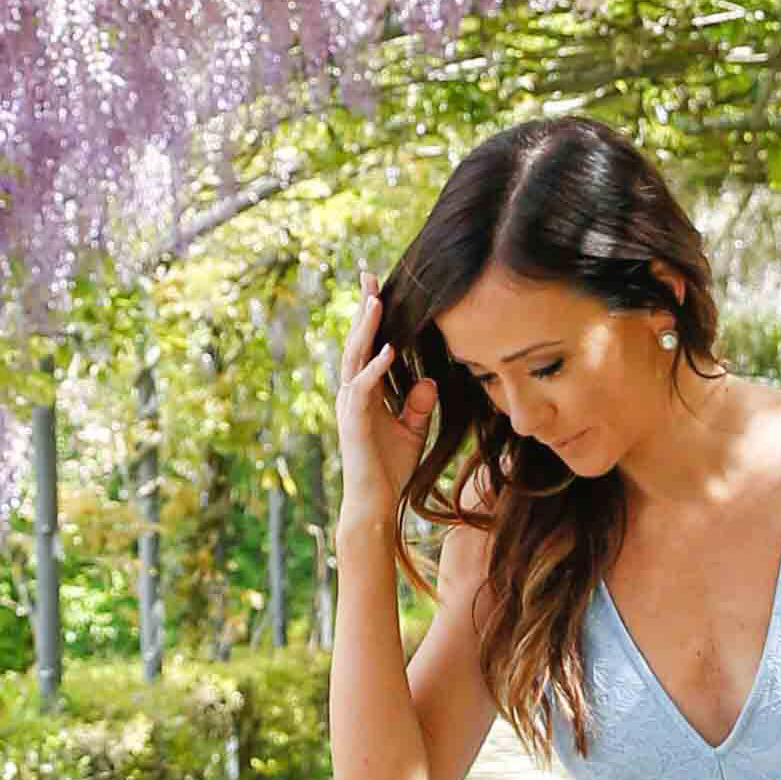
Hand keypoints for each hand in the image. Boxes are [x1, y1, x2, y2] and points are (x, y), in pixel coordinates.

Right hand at [335, 283, 435, 534]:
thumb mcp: (412, 430)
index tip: (378, 287)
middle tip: (368, 276)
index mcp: (364, 391)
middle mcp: (352, 393)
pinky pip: (364, 389)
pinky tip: (387, 350)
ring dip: (366, 329)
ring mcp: (350, 406)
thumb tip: (430, 382)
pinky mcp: (354, 422)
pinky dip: (375, 368)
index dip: (371, 317)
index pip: (367, 346)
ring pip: (355, 358)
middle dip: (363, 309)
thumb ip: (419, 405)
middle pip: (356, 342)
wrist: (374, 503)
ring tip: (375, 301)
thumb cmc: (390, 469)